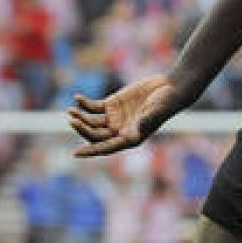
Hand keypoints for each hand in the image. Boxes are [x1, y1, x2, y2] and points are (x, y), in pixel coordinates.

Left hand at [68, 75, 183, 156]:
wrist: (170, 88)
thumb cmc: (166, 103)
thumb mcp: (156, 112)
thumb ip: (145, 121)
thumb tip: (134, 131)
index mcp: (130, 138)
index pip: (106, 148)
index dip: (91, 151)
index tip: (76, 153)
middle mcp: (120, 131)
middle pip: (95, 135)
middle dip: (83, 130)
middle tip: (72, 121)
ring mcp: (115, 118)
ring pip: (91, 122)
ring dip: (80, 118)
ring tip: (71, 111)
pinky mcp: (112, 105)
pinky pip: (93, 107)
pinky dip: (84, 104)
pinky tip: (78, 98)